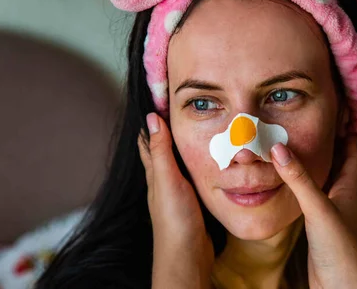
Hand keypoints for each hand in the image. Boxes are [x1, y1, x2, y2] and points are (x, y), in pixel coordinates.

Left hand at [138, 112, 213, 288]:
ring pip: (178, 163)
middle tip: (178, 110)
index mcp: (155, 173)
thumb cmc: (175, 219)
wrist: (187, 255)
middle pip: (162, 150)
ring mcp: (177, 192)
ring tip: (195, 130)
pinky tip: (207, 163)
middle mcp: (163, 181)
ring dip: (183, 147)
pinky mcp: (191, 203)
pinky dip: (197, 165)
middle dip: (167, 131)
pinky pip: (192, 177)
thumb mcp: (168, 180)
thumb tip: (151, 119)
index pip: (149, 141)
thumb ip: (161, 152)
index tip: (159, 100)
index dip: (151, 121)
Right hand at [270, 137, 356, 288]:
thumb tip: (279, 149)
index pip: (353, 153)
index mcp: (349, 189)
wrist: (345, 287)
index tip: (338, 114)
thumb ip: (299, 180)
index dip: (348, 133)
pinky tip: (292, 187)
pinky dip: (304, 188)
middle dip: (330, 145)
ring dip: (315, 166)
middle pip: (340, 165)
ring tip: (298, 150)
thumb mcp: (318, 209)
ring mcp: (332, 213)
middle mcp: (343, 198)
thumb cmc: (342, 250)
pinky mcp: (320, 227)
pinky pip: (313, 199)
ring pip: (325, 182)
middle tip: (313, 127)